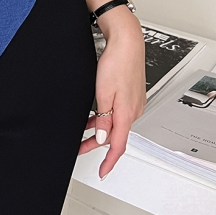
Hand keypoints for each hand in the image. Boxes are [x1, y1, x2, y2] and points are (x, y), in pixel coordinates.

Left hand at [78, 11, 145, 179]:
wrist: (127, 42)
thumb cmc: (117, 62)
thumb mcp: (103, 93)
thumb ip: (103, 118)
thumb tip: (102, 137)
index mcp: (127, 113)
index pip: (118, 146)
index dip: (109, 162)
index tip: (103, 172)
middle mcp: (134, 110)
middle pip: (115, 136)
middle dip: (97, 145)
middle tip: (80, 149)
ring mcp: (134, 103)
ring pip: (116, 124)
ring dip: (100, 130)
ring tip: (83, 132)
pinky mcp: (132, 95)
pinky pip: (118, 114)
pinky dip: (106, 119)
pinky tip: (95, 116)